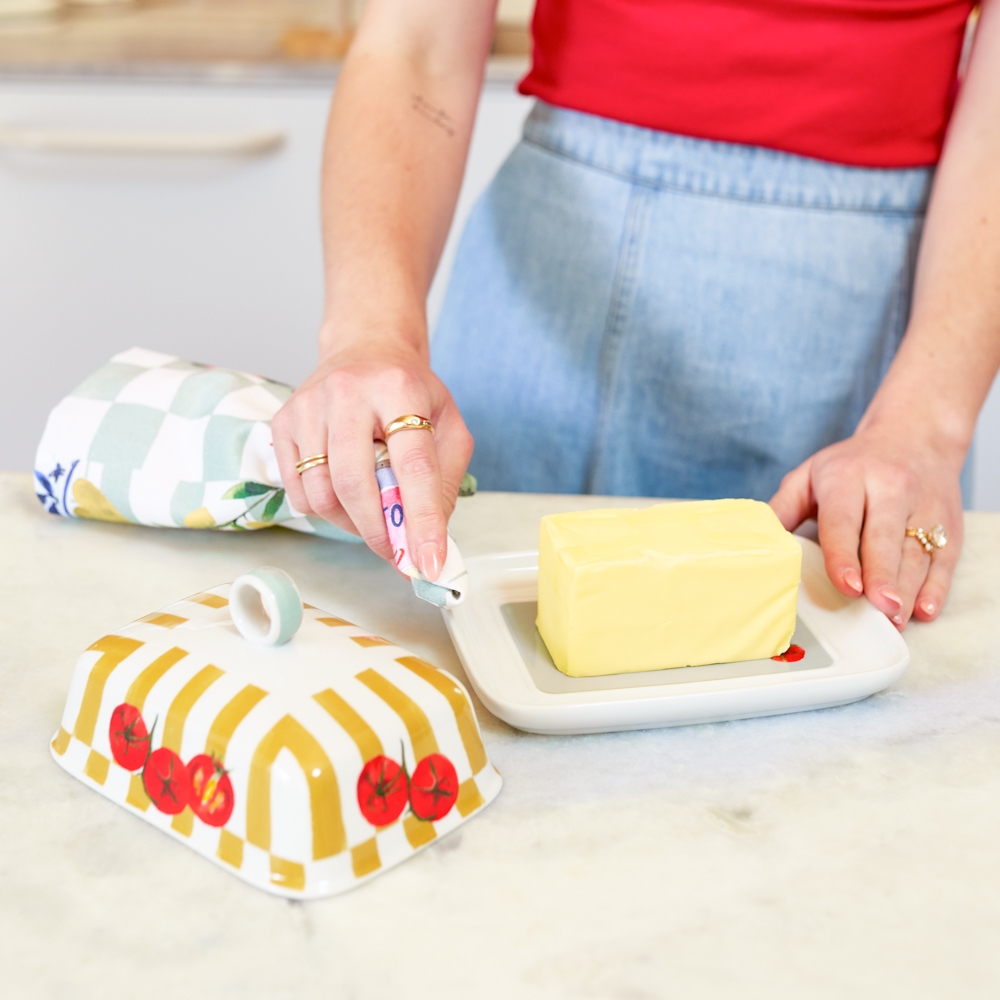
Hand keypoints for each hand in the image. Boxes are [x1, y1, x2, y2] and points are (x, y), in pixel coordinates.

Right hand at [271, 338, 472, 580]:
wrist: (365, 349)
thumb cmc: (409, 393)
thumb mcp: (446, 424)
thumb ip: (445, 480)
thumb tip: (431, 542)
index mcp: (399, 388)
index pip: (413, 464)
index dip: (422, 518)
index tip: (429, 562)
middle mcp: (348, 392)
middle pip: (356, 484)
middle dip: (379, 533)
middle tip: (397, 553)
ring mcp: (308, 406)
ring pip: (322, 494)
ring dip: (351, 524)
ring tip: (372, 516)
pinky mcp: (282, 421)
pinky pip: (298, 491)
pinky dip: (324, 509)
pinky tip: (345, 493)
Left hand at [769, 424, 963, 629]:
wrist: (913, 435)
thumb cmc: (851, 464)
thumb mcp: (809, 475)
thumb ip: (782, 508)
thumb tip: (757, 543)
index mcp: (849, 477)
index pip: (844, 520)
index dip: (844, 555)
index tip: (847, 585)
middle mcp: (890, 488)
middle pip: (886, 539)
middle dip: (882, 576)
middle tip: (878, 608)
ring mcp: (924, 506)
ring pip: (917, 553)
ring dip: (907, 590)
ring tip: (893, 619)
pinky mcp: (949, 522)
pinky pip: (945, 558)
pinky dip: (936, 587)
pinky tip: (924, 609)